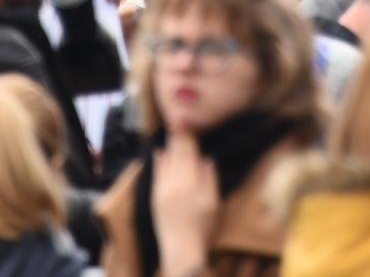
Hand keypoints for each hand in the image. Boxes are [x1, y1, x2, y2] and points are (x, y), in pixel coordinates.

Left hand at [151, 131, 218, 274]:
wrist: (181, 248)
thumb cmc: (203, 227)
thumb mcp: (214, 203)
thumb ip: (209, 179)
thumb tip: (207, 158)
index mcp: (191, 181)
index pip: (189, 153)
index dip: (189, 137)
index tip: (188, 123)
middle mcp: (175, 181)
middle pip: (177, 154)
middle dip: (178, 138)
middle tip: (178, 121)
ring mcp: (163, 188)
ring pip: (166, 161)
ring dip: (169, 146)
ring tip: (171, 133)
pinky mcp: (155, 197)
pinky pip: (157, 173)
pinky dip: (159, 161)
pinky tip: (160, 153)